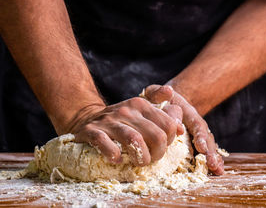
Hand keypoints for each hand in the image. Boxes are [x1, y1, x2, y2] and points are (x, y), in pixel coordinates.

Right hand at [62, 89, 183, 165]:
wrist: (86, 118)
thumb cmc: (121, 121)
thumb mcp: (142, 111)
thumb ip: (164, 114)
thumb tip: (180, 127)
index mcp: (141, 104)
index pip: (168, 125)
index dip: (168, 142)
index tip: (159, 147)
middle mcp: (126, 109)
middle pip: (156, 135)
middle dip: (157, 154)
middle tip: (150, 159)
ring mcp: (109, 120)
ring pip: (134, 140)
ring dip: (141, 157)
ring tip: (138, 162)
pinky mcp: (92, 131)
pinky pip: (105, 144)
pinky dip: (114, 155)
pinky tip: (116, 159)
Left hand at [144, 84, 224, 174]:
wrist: (164, 104)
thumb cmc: (157, 100)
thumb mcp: (155, 93)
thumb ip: (159, 92)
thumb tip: (168, 91)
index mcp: (188, 113)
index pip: (196, 124)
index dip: (199, 135)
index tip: (200, 145)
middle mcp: (195, 125)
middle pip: (206, 138)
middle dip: (209, 151)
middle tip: (210, 162)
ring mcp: (197, 136)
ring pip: (208, 147)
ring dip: (213, 158)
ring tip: (216, 169)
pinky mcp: (194, 145)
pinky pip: (204, 154)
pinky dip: (212, 162)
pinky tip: (217, 172)